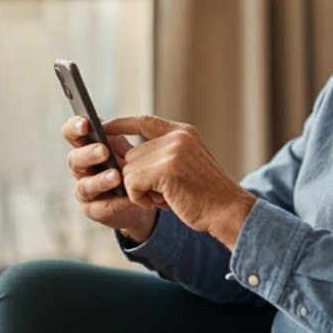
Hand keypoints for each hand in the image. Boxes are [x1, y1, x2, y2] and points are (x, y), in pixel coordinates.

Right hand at [62, 117, 157, 242]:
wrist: (140, 198)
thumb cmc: (129, 166)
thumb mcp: (125, 148)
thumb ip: (117, 135)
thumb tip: (114, 122)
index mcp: (85, 147)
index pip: (71, 133)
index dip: (74, 128)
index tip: (86, 124)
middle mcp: (81, 168)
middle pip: (74, 159)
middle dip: (88, 154)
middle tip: (104, 151)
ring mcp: (85, 190)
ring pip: (85, 186)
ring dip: (100, 181)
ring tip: (116, 176)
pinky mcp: (94, 210)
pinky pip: (100, 207)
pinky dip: (114, 203)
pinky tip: (127, 198)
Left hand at [106, 115, 255, 248]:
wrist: (229, 211)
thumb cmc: (207, 196)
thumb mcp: (186, 166)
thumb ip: (162, 155)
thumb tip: (124, 159)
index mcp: (183, 132)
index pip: (143, 121)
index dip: (121, 124)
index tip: (103, 127)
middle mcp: (177, 137)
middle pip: (132, 155)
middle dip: (138, 179)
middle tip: (162, 193)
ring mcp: (172, 151)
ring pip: (129, 170)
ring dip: (140, 190)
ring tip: (166, 197)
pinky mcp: (165, 169)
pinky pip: (132, 183)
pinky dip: (141, 198)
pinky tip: (162, 202)